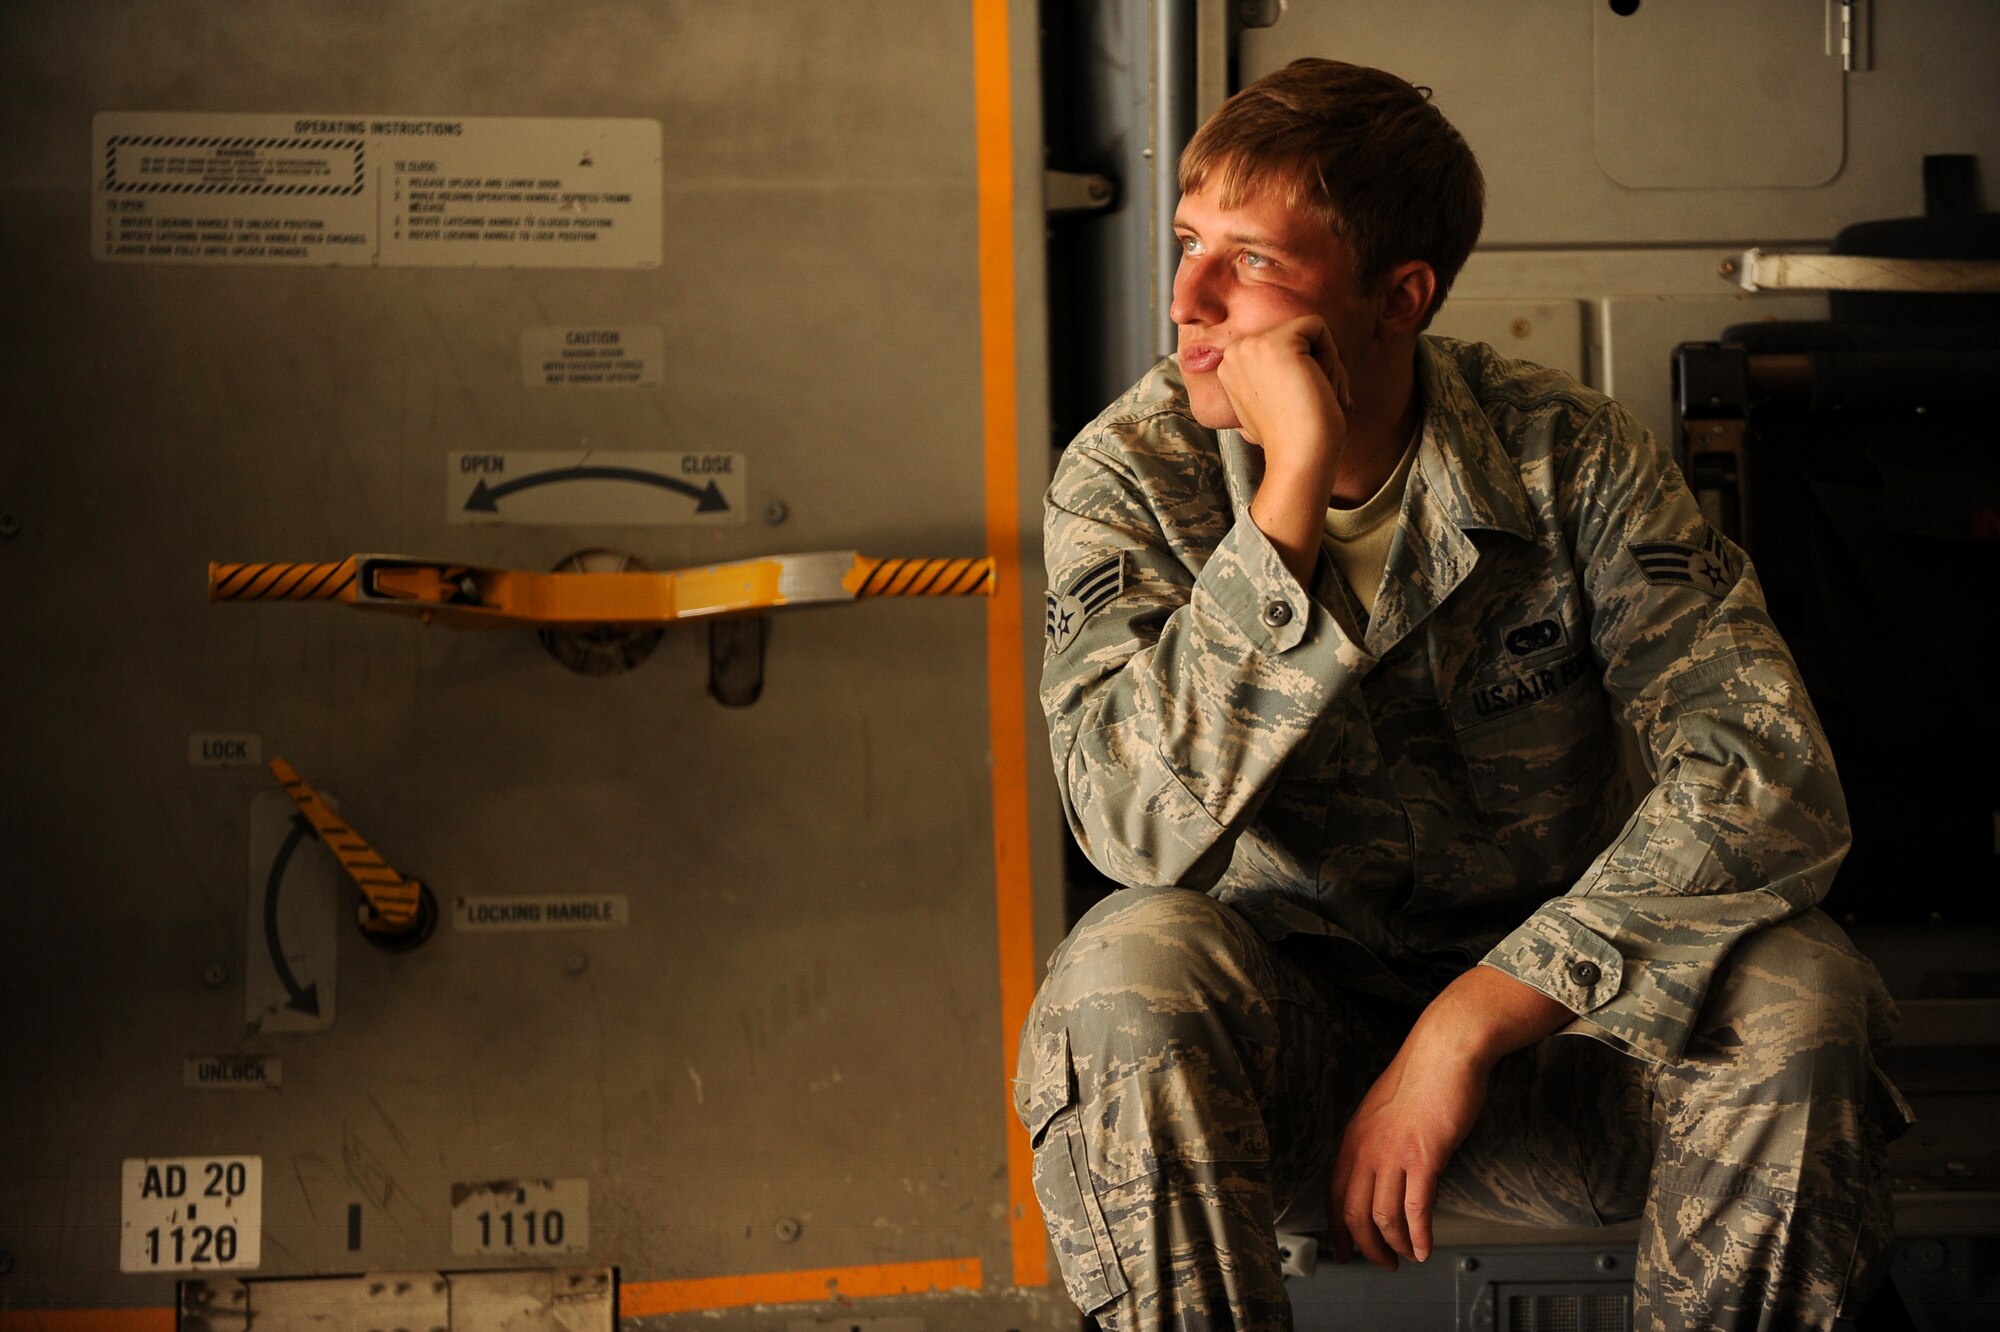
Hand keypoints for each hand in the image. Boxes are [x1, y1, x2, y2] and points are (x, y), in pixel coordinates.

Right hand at [1223, 316, 1352, 583]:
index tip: (1297, 406)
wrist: (1298, 458)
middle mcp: (1234, 351)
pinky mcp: (1278, 342)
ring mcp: (1252, 345)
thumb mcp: (1267, 404)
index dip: (1299, 372)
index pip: (1279, 346)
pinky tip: (1318, 386)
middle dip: (1315, 365)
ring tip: (1314, 397)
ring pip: (1308, 332)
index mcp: (1229, 366)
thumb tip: (1291, 368)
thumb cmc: (1291, 440)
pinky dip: (1331, 355)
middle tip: (1311, 403)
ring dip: (1324, 363)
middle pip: (1294, 335)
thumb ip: (1268, 379)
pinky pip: (1319, 327)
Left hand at [1327, 1037, 1486, 1269]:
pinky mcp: (1424, 1157)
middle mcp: (1366, 1149)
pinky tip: (1425, 1247)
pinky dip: (1420, 1235)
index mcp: (1353, 1138)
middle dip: (1367, 1248)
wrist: (1445, 1052)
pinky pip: (1417, 1209)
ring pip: (1384, 1217)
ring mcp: (1393, 1154)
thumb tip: (1381, 1172)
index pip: (1334, 1195)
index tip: (1344, 1250)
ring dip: (1395, 1245)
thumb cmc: (1421, 1077)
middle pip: (1354, 1214)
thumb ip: (1376, 1141)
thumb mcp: (1382, 1110)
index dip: (1337, 1230)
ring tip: (1408, 1257)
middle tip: (1383, 1263)